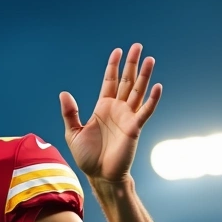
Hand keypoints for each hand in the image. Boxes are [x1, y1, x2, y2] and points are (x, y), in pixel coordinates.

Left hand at [60, 43, 161, 182]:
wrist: (100, 175)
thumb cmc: (87, 157)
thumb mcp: (73, 133)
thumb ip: (70, 113)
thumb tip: (63, 93)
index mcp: (103, 107)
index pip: (110, 81)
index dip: (113, 66)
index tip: (117, 51)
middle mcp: (117, 109)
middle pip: (127, 81)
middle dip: (132, 64)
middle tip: (138, 46)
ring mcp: (127, 117)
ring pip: (138, 91)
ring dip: (144, 76)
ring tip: (150, 59)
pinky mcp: (134, 128)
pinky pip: (145, 111)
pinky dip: (152, 100)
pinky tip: (157, 86)